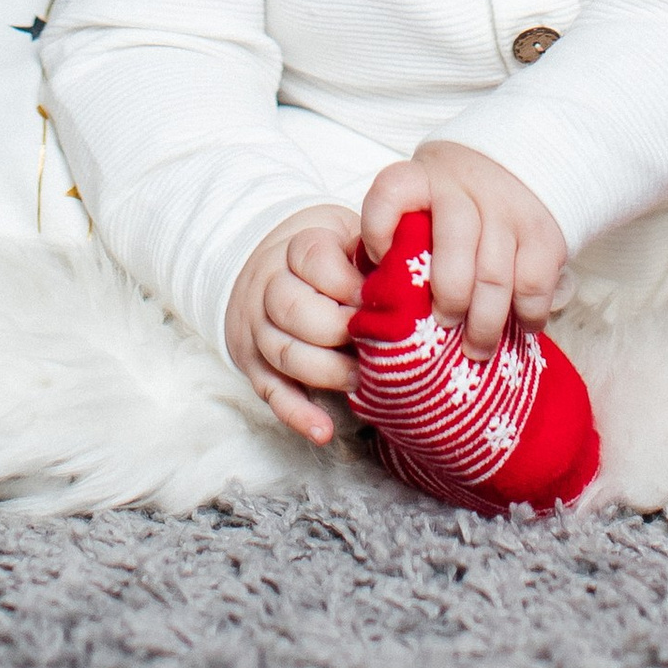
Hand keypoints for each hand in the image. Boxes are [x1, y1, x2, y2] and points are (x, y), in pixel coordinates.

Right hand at [223, 206, 361, 445]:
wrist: (270, 268)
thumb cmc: (327, 256)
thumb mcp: (345, 236)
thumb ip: (370, 251)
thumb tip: (412, 273)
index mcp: (295, 248)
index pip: (314, 261)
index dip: (349, 284)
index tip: (380, 301)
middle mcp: (269, 287)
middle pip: (293, 310)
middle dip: (338, 331)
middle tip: (375, 344)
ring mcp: (258, 329)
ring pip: (283, 353)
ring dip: (326, 373)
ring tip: (362, 381)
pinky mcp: (255, 366)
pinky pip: (272, 393)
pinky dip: (297, 415)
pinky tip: (323, 431)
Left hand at [359, 141, 568, 355]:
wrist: (523, 159)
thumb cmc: (458, 197)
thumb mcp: (425, 198)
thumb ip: (401, 236)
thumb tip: (377, 301)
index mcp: (424, 179)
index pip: (391, 193)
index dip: (377, 231)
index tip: (379, 261)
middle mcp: (465, 189)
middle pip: (452, 250)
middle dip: (448, 300)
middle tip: (443, 326)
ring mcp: (508, 209)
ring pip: (494, 277)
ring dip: (484, 324)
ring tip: (476, 349)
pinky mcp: (544, 232)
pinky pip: (533, 284)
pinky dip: (527, 314)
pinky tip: (520, 325)